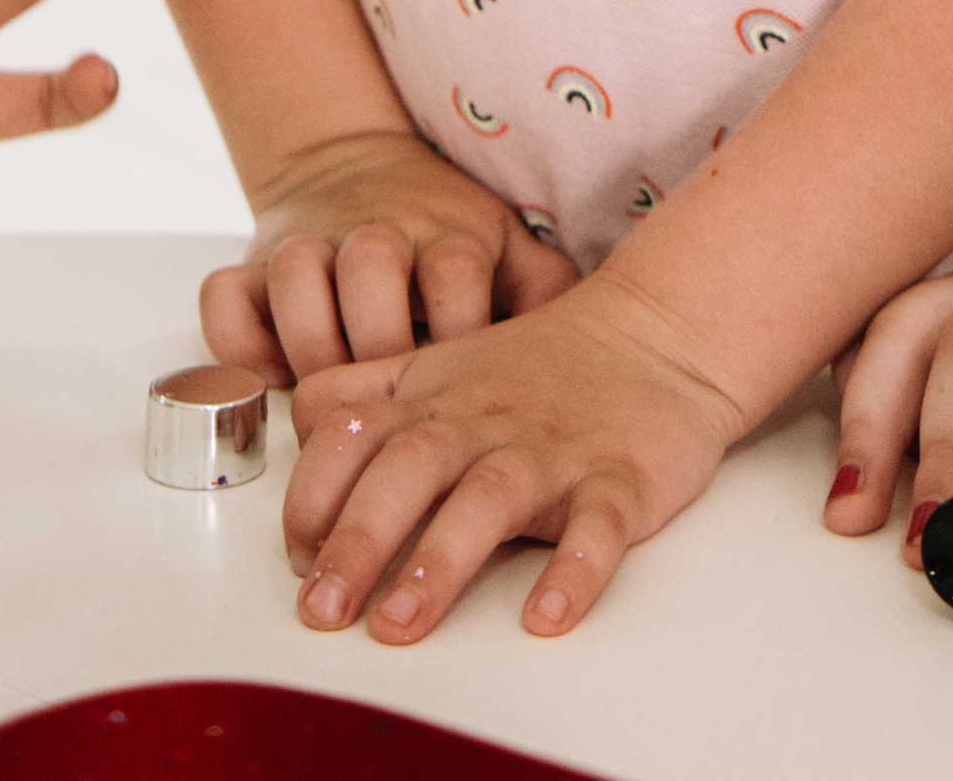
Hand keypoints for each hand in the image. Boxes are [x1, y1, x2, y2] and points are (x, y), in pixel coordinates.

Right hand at [202, 130, 579, 385]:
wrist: (358, 166)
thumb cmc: (447, 237)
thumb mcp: (506, 249)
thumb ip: (546, 288)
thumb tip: (607, 336)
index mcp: (447, 231)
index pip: (456, 269)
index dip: (459, 330)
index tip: (468, 391)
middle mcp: (376, 230)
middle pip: (373, 270)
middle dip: (379, 341)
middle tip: (388, 414)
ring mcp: (308, 241)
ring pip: (297, 275)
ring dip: (308, 339)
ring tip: (328, 406)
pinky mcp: (252, 261)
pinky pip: (225, 294)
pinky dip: (234, 334)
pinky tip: (263, 375)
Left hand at [282, 271, 740, 641]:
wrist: (658, 331)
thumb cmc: (537, 367)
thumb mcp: (441, 365)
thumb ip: (365, 394)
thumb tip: (295, 434)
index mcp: (435, 399)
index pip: (353, 434)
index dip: (313, 493)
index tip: (296, 556)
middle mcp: (484, 421)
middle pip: (409, 469)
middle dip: (358, 539)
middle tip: (323, 610)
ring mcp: (554, 450)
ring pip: (491, 497)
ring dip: (442, 560)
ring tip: (402, 622)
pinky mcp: (621, 479)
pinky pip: (598, 525)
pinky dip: (574, 570)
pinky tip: (548, 614)